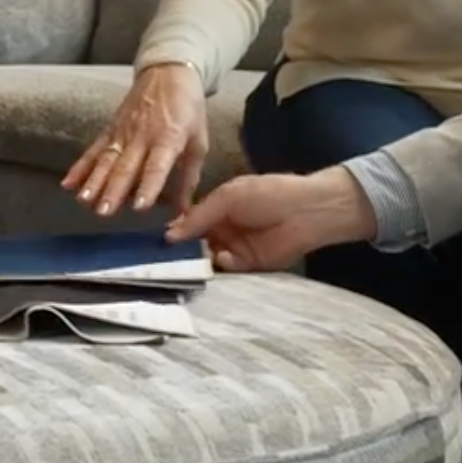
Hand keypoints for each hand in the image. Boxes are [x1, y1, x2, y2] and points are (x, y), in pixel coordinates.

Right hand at [62, 63, 209, 215]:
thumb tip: (183, 214)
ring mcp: (122, 131)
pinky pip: (94, 150)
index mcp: (168, 138)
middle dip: (113, 190)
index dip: (148, 186)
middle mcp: (142, 136)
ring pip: (106, 159)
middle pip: (126, 166)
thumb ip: (188, 179)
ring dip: (94, 181)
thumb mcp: (198, 142)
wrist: (168, 72)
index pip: (156, 165)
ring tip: (83, 200)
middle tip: (103, 212)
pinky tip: (68, 184)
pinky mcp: (110, 129)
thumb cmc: (188, 110)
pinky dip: (80, 167)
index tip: (139, 207)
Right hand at [165, 167, 373, 272]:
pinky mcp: (249, 265)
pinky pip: (229, 268)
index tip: (155, 241)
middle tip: (165, 257)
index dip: (175, 230)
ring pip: (209, 257)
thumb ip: (199, 216)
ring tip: (192, 259)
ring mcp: (236, 247)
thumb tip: (169, 234)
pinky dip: (223, 265)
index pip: (189, 222)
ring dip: (201, 259)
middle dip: (184, 250)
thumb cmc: (268, 194)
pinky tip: (223, 257)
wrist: (306, 211)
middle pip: (196, 243)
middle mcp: (223, 228)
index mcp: (217, 207)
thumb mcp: (228, 197)